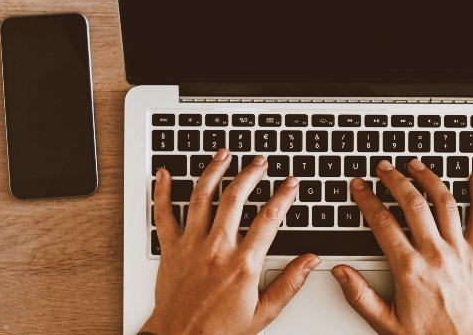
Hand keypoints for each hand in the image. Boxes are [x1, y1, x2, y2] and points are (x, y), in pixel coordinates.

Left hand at [141, 149, 320, 334]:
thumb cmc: (220, 331)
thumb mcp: (264, 313)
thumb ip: (289, 284)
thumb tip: (311, 261)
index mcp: (243, 264)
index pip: (269, 219)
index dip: (283, 196)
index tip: (290, 183)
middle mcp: (217, 249)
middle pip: (234, 199)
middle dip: (250, 174)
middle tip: (260, 162)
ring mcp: (191, 246)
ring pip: (201, 198)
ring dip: (213, 171)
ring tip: (224, 155)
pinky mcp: (170, 249)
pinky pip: (163, 214)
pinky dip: (161, 192)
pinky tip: (164, 174)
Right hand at [333, 159, 472, 333]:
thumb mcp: (387, 323)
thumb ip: (360, 296)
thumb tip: (340, 273)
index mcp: (409, 269)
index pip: (382, 223)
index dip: (367, 200)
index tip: (358, 187)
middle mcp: (435, 254)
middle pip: (412, 204)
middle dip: (395, 180)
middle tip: (383, 167)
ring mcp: (459, 251)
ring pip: (444, 203)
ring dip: (428, 179)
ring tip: (415, 165)